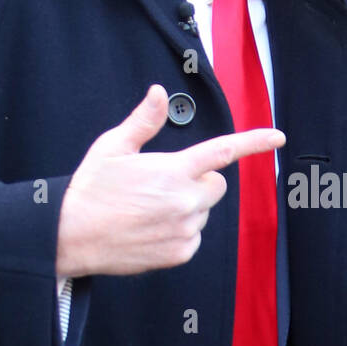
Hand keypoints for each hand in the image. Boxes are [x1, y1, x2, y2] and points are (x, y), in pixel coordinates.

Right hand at [56, 84, 283, 277]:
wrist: (70, 236)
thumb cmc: (90, 189)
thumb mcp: (112, 147)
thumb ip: (143, 121)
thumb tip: (159, 93)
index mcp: (173, 170)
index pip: (223, 151)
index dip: (254, 142)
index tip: (277, 137)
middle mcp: (186, 200)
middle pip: (216, 185)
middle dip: (199, 181)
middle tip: (163, 184)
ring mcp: (185, 229)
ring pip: (204, 212)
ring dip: (187, 208)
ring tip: (148, 209)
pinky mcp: (180, 252)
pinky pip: (194, 237)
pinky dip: (179, 232)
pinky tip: (150, 229)